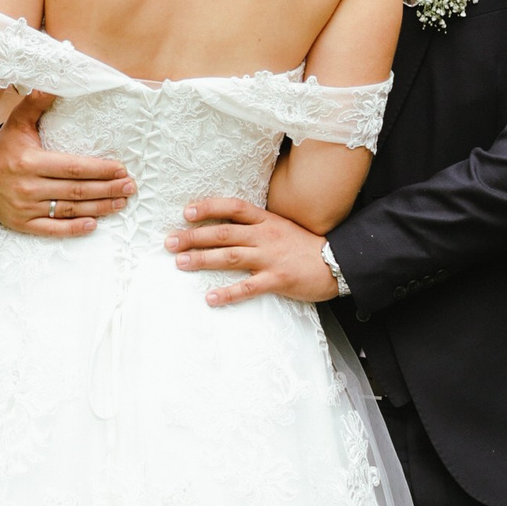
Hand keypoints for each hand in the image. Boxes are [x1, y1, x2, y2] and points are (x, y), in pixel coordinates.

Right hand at [0, 93, 135, 235]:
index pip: (73, 167)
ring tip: (121, 203)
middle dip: (107, 189)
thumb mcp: (18, 122)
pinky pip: (52, 229)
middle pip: (76, 190)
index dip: (99, 169)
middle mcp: (28, 186)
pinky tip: (93, 225)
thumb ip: (37, 103)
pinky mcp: (22, 224)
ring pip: (69, 210)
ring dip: (99, 208)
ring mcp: (25, 208)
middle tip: (130, 187)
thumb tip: (55, 83)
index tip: (121, 169)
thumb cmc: (3, 147)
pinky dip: (73, 229)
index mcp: (30, 161)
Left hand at [166, 197, 339, 306]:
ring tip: (180, 262)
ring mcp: (270, 258)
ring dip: (202, 259)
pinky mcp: (277, 280)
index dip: (209, 207)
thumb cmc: (306, 246)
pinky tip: (210, 297)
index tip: (186, 212)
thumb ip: (257, 226)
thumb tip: (227, 227)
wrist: (337, 263)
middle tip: (169, 241)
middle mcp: (265, 236)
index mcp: (266, 221)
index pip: (233, 208)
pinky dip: (228, 293)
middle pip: (223, 232)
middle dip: (194, 236)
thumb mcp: (282, 227)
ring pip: (230, 256)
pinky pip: (248, 287)